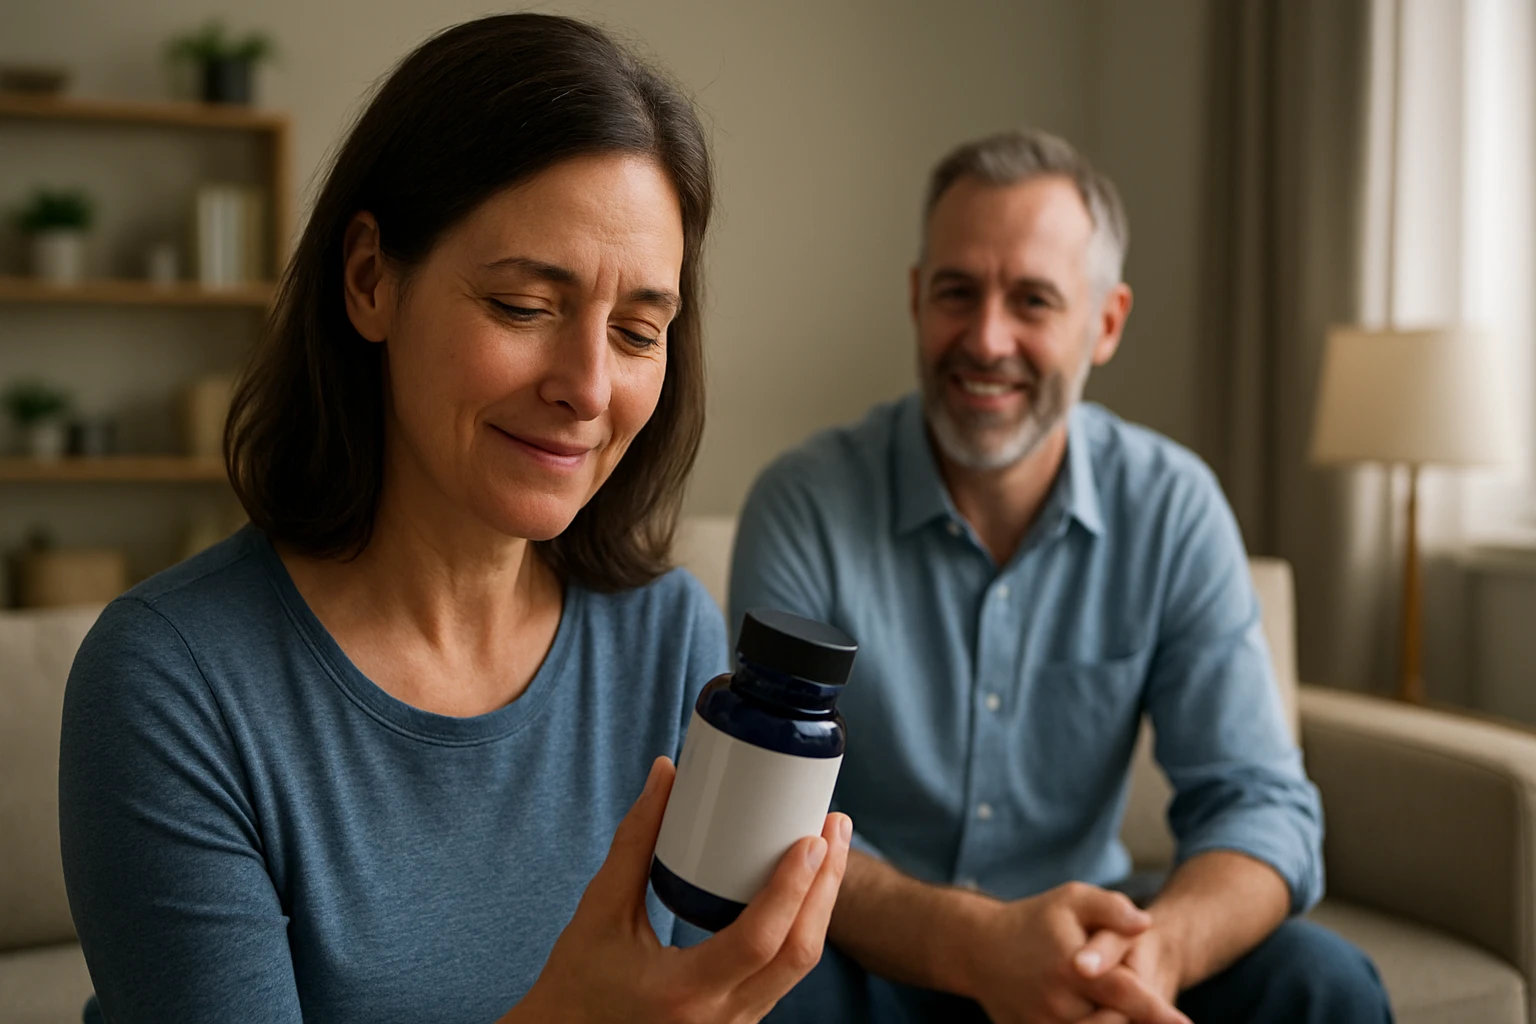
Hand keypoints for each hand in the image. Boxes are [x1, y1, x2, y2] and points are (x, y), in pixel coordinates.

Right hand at [511, 756, 852, 1023]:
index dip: (793, 887)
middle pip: (798, 954)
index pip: (760, 940)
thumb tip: (666, 774)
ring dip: (820, 907)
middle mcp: (718, 1019)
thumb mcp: (600, 910)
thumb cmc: (576, 981)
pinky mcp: (737, 1023)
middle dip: (826, 887)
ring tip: (828, 849)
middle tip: (833, 827)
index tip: (812, 838)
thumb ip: (636, 841)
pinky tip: (805, 891)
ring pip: (797, 968)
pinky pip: (783, 976)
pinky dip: (800, 930)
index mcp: (684, 991)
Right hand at [956, 882, 1190, 1023]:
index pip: (1127, 994)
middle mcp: (1059, 1002)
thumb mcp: (1072, 900)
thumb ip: (1112, 908)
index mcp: (1073, 967)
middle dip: (1136, 1019)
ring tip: (1122, 1011)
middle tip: (1151, 1009)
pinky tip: (1098, 1016)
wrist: (979, 949)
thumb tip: (1146, 923)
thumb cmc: (1035, 921)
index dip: (1158, 1013)